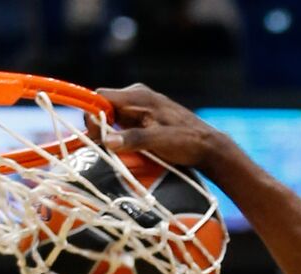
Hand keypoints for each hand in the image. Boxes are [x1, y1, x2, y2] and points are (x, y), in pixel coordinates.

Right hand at [93, 84, 231, 171]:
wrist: (208, 146)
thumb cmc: (187, 142)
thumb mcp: (160, 142)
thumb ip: (134, 139)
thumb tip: (106, 141)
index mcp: (138, 96)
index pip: (101, 96)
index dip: (92, 113)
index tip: (96, 135)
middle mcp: (135, 97)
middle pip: (103, 107)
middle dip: (99, 126)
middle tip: (104, 148)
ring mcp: (139, 107)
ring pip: (111, 117)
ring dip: (109, 133)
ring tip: (115, 151)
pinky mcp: (143, 119)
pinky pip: (121, 124)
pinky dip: (118, 136)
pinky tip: (125, 150)